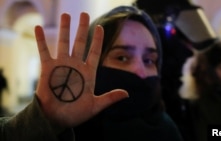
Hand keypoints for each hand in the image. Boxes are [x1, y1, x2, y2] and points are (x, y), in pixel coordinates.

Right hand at [34, 12, 127, 126]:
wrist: (56, 119)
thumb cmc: (75, 114)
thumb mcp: (95, 106)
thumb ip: (110, 98)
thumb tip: (127, 94)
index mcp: (88, 73)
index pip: (95, 52)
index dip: (98, 40)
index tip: (101, 27)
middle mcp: (75, 66)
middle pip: (80, 43)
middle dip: (82, 28)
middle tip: (84, 14)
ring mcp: (61, 65)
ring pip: (63, 43)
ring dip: (64, 28)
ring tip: (66, 14)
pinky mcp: (47, 68)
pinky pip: (44, 51)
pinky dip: (41, 40)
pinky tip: (38, 27)